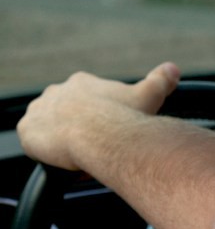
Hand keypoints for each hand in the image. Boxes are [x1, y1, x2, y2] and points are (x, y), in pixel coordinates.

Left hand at [16, 62, 180, 169]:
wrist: (98, 135)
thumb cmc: (125, 116)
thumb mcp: (149, 95)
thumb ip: (161, 80)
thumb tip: (173, 68)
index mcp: (83, 82)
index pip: (87, 99)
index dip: (99, 115)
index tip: (109, 128)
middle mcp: (56, 92)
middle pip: (66, 112)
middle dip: (79, 126)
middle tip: (96, 144)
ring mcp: (39, 111)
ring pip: (49, 126)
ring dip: (61, 138)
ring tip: (80, 156)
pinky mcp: (28, 131)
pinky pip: (34, 141)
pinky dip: (45, 150)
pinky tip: (62, 160)